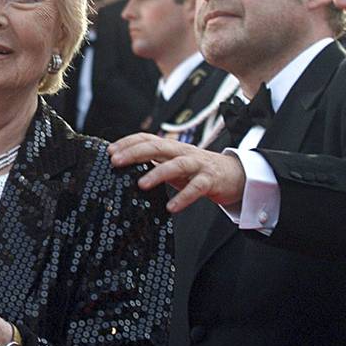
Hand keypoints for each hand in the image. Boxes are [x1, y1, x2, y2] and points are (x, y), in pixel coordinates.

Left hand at [109, 132, 244, 211]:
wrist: (235, 174)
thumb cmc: (198, 170)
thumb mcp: (173, 164)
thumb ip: (154, 163)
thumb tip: (125, 169)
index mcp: (171, 147)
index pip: (147, 137)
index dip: (128, 142)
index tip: (110, 151)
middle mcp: (182, 151)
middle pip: (157, 146)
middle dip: (135, 152)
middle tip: (116, 162)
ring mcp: (197, 164)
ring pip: (176, 164)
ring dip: (158, 173)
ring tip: (141, 184)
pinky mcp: (210, 180)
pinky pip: (196, 188)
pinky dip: (183, 197)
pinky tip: (171, 207)